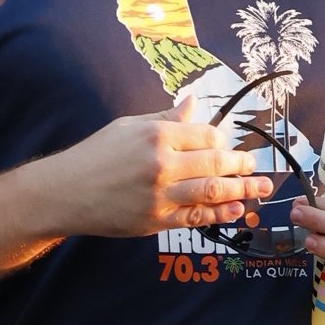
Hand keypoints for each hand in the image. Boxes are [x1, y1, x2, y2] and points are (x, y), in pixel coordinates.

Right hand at [45, 110, 272, 239]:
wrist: (65, 192)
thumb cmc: (95, 156)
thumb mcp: (128, 127)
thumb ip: (166, 118)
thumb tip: (194, 104)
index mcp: (156, 135)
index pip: (206, 134)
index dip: (223, 139)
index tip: (229, 144)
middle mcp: (161, 163)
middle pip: (216, 162)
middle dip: (241, 164)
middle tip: (257, 167)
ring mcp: (160, 194)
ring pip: (212, 192)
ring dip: (241, 190)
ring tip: (260, 188)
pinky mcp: (156, 220)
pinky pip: (196, 217)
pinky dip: (219, 214)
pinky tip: (236, 210)